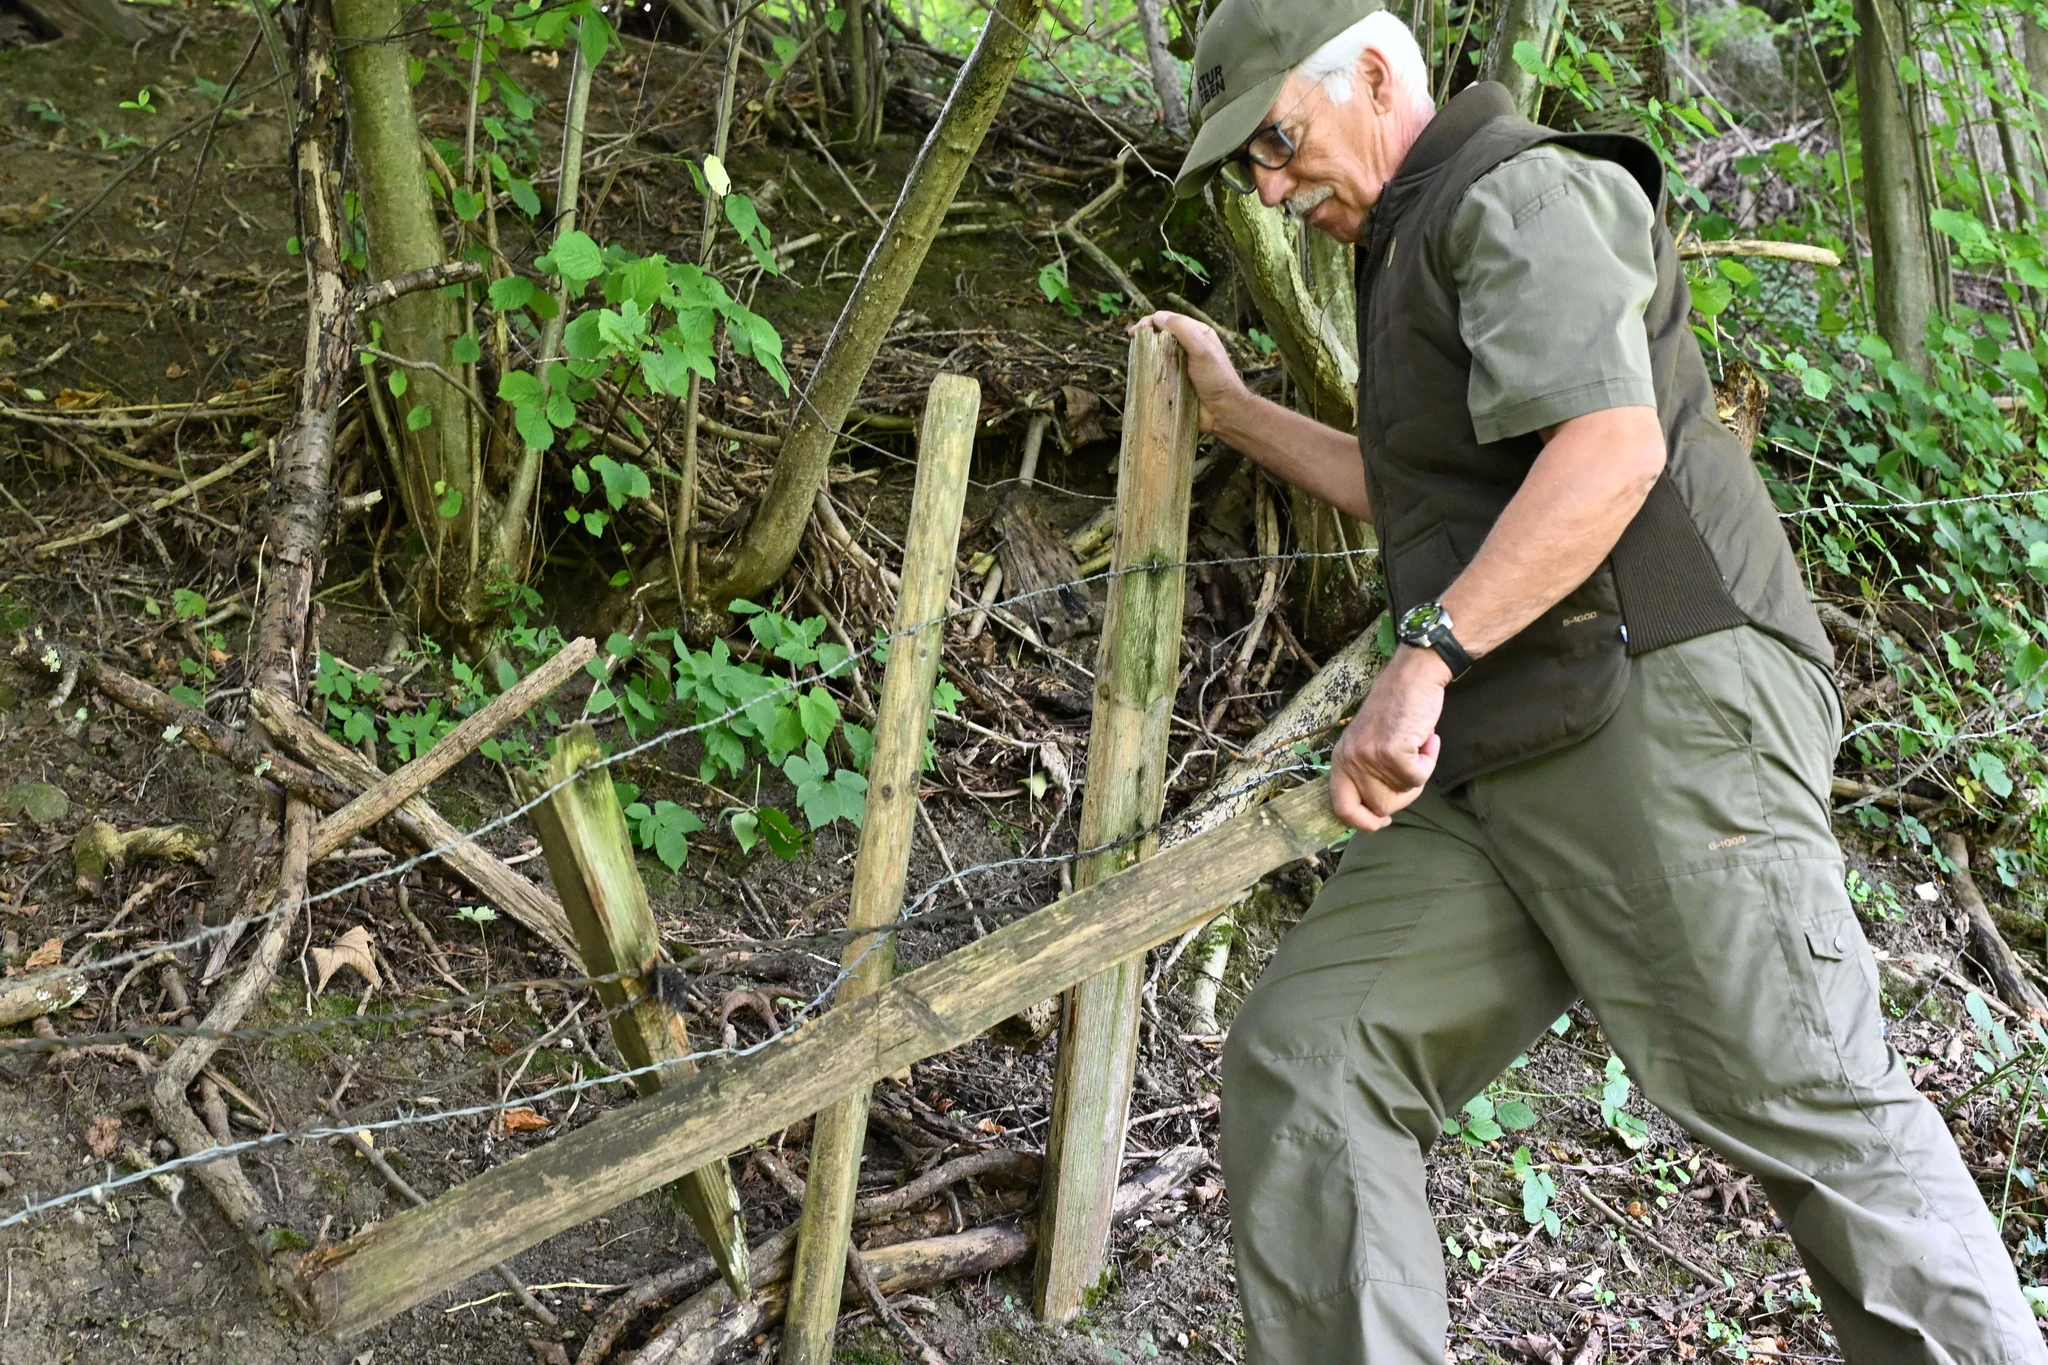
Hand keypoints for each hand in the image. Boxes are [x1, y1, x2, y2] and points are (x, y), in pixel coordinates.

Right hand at [1127, 311, 1245, 433]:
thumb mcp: (1202, 349)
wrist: (1223, 410)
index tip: (1137, 331)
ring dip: (1147, 352)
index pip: (1170, 320)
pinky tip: (1142, 372)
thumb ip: (1183, 330)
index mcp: (1198, 333)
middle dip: (1146, 335)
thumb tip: (1158, 317)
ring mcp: (1182, 363)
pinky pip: (1160, 370)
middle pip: (1162, 334)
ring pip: (1159, 352)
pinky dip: (1150, 369)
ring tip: (1135, 356)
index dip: (1151, 321)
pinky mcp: (1176, 380)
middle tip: (1132, 340)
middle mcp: (1189, 345)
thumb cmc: (1216, 378)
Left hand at [1329, 646, 1449, 831]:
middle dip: (1404, 794)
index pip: (1342, 808)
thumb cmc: (1397, 709)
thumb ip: (1368, 773)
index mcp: (1340, 760)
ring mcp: (1369, 757)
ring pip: (1403, 793)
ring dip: (1419, 773)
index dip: (1363, 822)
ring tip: (1418, 746)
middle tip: (1413, 767)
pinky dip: (1429, 762)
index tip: (1383, 820)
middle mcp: (1349, 760)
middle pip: (1380, 807)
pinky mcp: (1391, 751)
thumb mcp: (1369, 743)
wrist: (1414, 677)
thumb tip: (1379, 812)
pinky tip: (1427, 739)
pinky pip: (1418, 777)